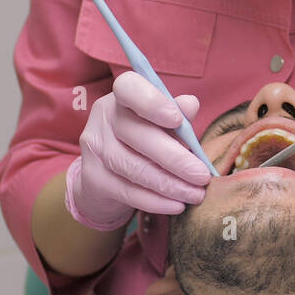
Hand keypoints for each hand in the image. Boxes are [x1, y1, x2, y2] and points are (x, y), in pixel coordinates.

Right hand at [65, 71, 210, 230]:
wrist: (107, 179)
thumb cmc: (144, 143)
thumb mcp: (162, 126)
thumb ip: (177, 116)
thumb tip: (191, 104)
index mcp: (122, 97)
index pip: (128, 88)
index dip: (152, 102)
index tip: (177, 120)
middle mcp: (103, 117)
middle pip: (136, 134)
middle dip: (175, 158)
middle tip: (202, 176)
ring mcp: (94, 148)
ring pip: (133, 167)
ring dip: (169, 184)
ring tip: (196, 194)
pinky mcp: (93, 178)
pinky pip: (127, 191)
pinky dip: (155, 201)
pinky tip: (176, 205)